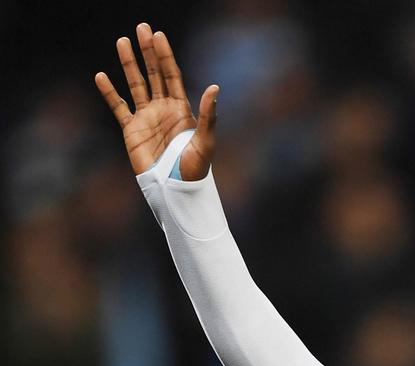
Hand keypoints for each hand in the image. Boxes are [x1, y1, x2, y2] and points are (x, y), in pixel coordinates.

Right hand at [94, 22, 217, 179]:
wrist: (175, 189)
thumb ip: (208, 115)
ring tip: (122, 42)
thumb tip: (215, 88)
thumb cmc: (195, 169)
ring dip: (128, 63)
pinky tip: (101, 76)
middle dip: (148, 51)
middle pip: (154, 74)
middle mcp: (163, 109)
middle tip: (141, 28)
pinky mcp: (131, 130)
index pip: (172, 75)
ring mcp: (146, 118)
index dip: (165, 56)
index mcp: (181, 109)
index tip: (158, 35)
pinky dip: (109, 92)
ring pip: (135, 84)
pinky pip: (118, 106)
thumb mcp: (205, 142)